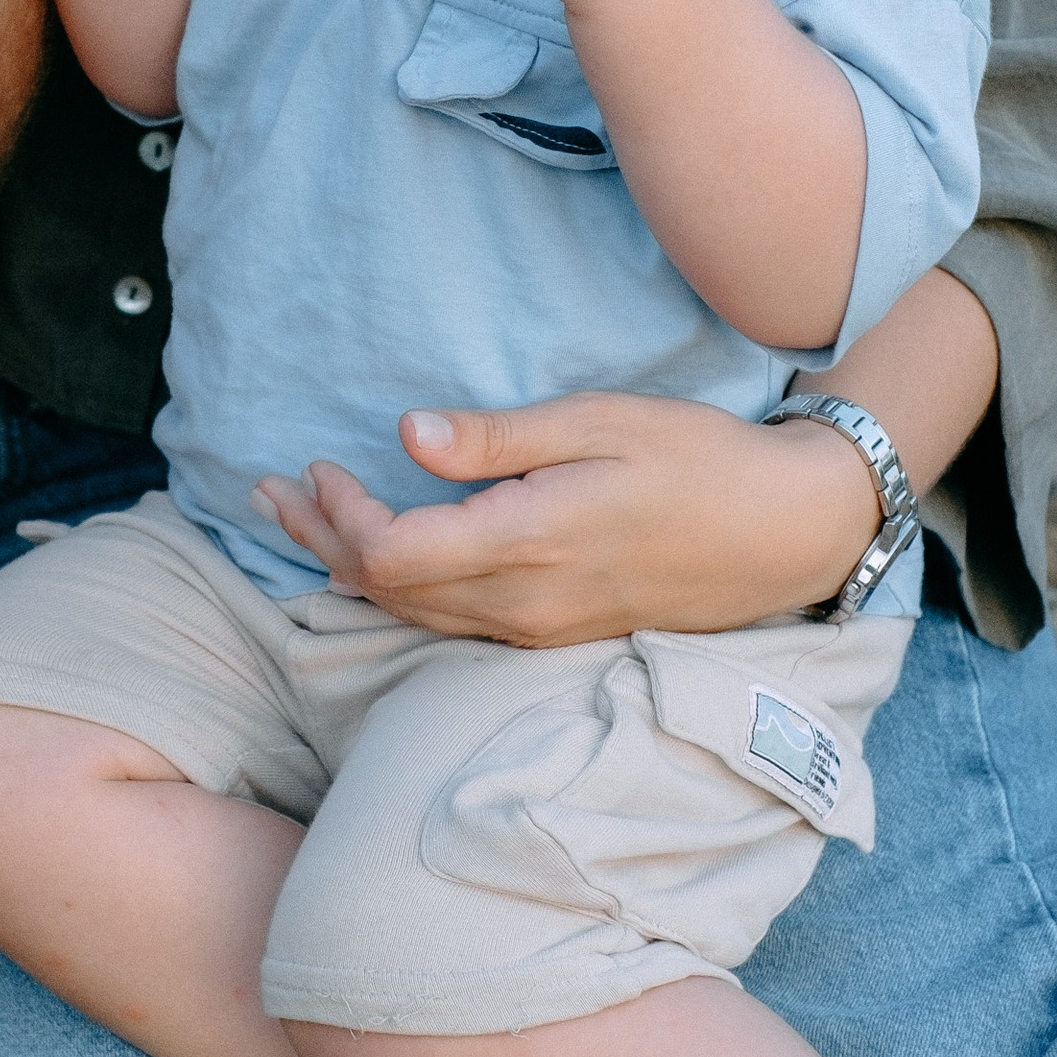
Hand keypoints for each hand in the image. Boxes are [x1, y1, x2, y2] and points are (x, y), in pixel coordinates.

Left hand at [252, 390, 881, 646]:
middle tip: (271, 492)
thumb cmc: (699, 460)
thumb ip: (498, 439)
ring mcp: (538, 629)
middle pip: (387, 591)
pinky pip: (450, 624)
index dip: (340, 517)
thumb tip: (407, 434)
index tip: (319, 464)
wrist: (784, 533)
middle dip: (320, 541)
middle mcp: (524, 605)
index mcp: (529, 546)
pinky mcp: (553, 633)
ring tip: (302, 522)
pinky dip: (398, 590)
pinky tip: (378, 561)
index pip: (393, 555)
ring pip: (415, 615)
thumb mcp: (600, 422)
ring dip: (349, 569)